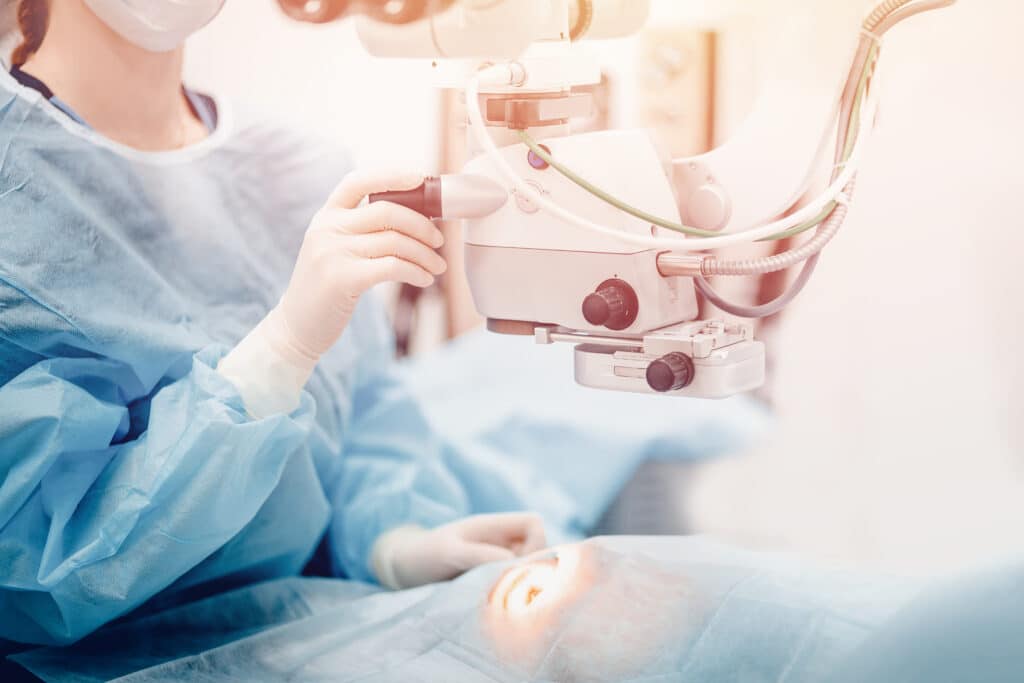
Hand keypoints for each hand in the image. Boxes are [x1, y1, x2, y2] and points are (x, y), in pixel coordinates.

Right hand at [268, 169, 446, 366]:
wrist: (298, 326)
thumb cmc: (328, 288)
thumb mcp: (334, 248)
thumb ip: (360, 230)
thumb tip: (414, 217)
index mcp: (326, 215)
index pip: (358, 181)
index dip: (392, 175)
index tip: (420, 179)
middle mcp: (326, 228)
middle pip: (387, 211)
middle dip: (422, 225)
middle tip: (439, 242)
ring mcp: (332, 252)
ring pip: (395, 241)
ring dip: (425, 255)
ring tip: (438, 267)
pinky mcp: (342, 278)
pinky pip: (392, 267)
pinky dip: (416, 272)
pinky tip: (425, 279)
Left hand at [372, 513, 547, 589]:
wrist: (403, 569)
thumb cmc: (424, 555)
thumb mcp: (450, 553)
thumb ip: (481, 555)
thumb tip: (516, 564)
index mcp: (493, 526)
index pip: (534, 523)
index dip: (536, 543)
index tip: (518, 566)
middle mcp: (500, 541)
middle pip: (538, 547)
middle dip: (532, 568)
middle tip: (513, 588)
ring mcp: (497, 558)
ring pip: (528, 567)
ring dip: (522, 583)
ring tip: (503, 598)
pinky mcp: (491, 578)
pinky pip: (515, 582)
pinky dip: (512, 593)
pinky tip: (498, 604)